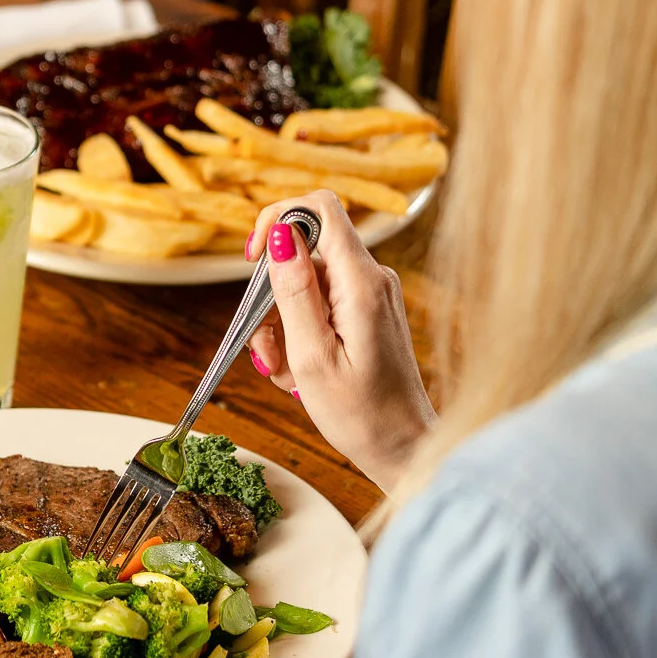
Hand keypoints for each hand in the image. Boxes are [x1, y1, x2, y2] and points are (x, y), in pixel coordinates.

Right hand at [245, 190, 435, 491]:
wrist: (405, 450)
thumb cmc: (361, 414)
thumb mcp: (312, 356)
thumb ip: (294, 290)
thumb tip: (279, 233)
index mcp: (360, 283)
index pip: (318, 207)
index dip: (276, 218)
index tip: (252, 256)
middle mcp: (371, 279)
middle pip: (303, 253)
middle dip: (271, 297)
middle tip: (267, 350)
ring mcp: (371, 295)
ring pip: (305, 285)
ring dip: (281, 325)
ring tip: (283, 372)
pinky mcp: (367, 313)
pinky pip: (320, 306)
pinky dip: (300, 335)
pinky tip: (299, 372)